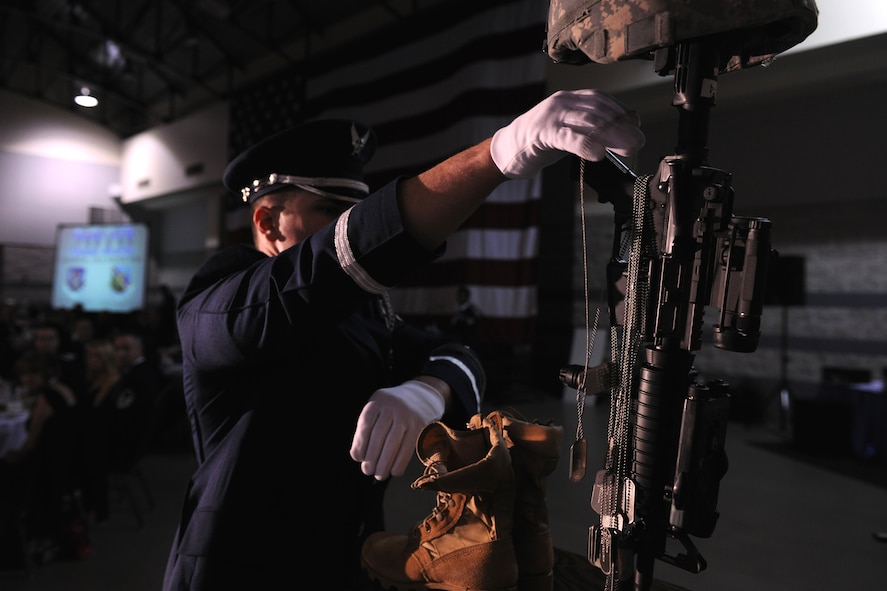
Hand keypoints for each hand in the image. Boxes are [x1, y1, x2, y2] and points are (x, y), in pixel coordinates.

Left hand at [350, 379, 445, 479]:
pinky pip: (408, 447)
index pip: (366, 424)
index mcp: (378, 401)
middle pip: (379, 436)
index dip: (360, 443)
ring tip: (379, 475)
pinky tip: (394, 471)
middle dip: (371, 457)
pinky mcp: (419, 425)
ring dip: (384, 463)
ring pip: (393, 444)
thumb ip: (366, 429)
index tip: (358, 458)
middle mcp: (392, 406)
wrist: (422, 396)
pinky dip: (400, 462)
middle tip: (367, 471)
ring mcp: (407, 416)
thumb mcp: (378, 409)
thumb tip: (358, 456)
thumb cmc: (393, 409)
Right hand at [490, 89, 644, 178]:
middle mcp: (562, 102)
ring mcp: (551, 116)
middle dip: (621, 127)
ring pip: (587, 122)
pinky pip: (568, 137)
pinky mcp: (542, 133)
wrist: (506, 150)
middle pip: (598, 111)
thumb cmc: (538, 142)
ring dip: (611, 136)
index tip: (637, 126)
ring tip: (627, 148)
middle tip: (638, 142)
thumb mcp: (568, 131)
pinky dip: (586, 145)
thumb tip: (620, 134)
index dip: (621, 112)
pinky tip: (598, 153)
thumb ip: (589, 129)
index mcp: (569, 99)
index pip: (601, 100)